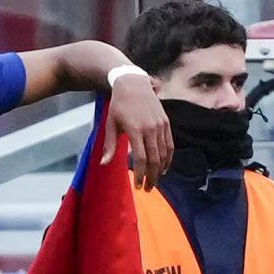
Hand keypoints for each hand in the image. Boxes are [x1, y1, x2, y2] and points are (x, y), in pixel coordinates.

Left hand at [102, 71, 171, 190]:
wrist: (133, 84)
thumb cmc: (118, 106)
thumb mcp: (110, 125)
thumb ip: (109, 146)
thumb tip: (104, 164)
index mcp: (135, 130)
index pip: (141, 159)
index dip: (141, 175)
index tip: (138, 186)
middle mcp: (151, 128)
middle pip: (155, 159)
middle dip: (152, 176)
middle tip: (148, 188)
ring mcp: (161, 125)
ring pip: (164, 153)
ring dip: (160, 170)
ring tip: (155, 180)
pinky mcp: (166, 123)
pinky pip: (170, 144)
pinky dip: (168, 158)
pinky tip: (163, 167)